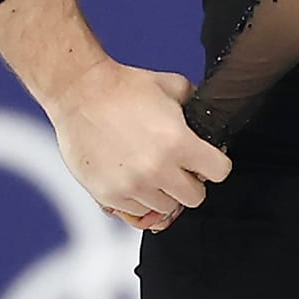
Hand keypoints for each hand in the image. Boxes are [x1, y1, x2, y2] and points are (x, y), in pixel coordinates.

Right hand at [47, 59, 231, 231]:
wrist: (79, 91)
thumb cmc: (121, 87)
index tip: (205, 162)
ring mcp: (133, 185)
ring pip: (167, 208)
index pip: (220, 172)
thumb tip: (208, 119)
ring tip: (150, 170)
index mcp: (179, 142)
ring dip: (163, 192)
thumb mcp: (171, 86)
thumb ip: (195, 105)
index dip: (215, 164)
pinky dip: (138, 199)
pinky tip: (132, 178)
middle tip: (177, 168)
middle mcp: (158, 169)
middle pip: (195, 197)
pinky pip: (137, 212)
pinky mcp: (109, 195)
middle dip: (190, 182)